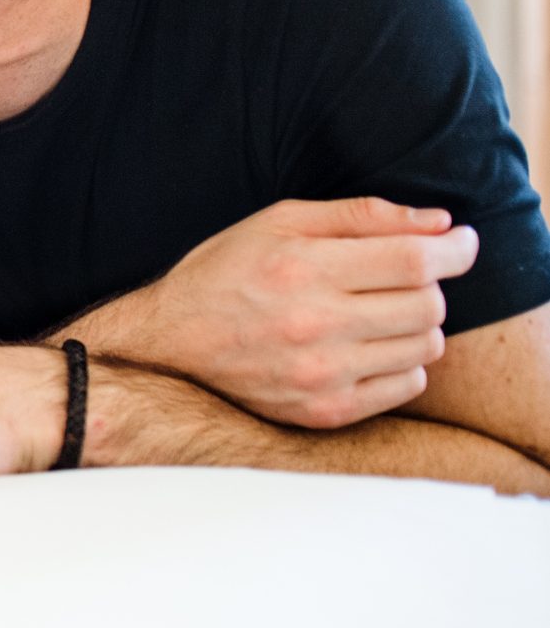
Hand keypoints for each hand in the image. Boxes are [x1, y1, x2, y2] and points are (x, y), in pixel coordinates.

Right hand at [78, 197, 473, 428]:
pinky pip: (407, 386)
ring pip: (425, 346)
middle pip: (428, 304)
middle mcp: (314, 325)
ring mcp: (320, 375)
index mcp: (302, 269)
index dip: (454, 249)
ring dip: (416, 324)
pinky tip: (368, 346)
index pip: (414, 261)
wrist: (167, 345)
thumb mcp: (280, 222)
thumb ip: (361, 216)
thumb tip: (439, 224)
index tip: (461, 242)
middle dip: (430, 284)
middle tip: (405, 275)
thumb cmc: (225, 273)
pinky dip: (404, 363)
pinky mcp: (323, 411)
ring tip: (381, 312)